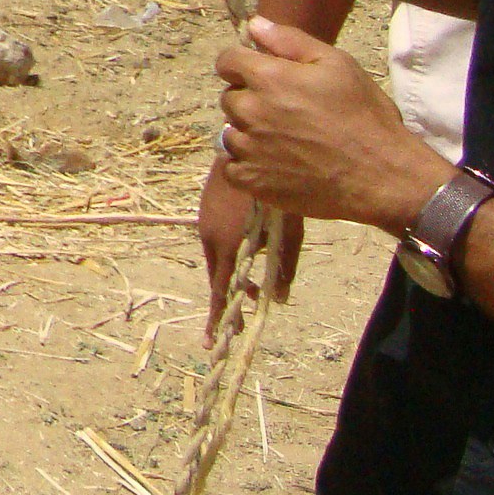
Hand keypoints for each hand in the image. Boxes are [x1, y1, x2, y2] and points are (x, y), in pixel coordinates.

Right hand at [196, 152, 299, 339]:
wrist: (243, 152)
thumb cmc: (275, 195)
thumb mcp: (289, 234)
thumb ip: (284, 268)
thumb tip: (280, 300)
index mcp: (229, 247)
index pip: (221, 292)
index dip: (219, 318)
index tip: (212, 342)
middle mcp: (210, 239)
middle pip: (216, 279)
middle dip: (227, 302)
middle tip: (234, 325)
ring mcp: (204, 225)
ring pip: (215, 261)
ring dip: (230, 276)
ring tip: (252, 288)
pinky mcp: (205, 213)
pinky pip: (214, 243)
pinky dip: (227, 256)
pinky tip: (245, 252)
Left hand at [216, 19, 449, 234]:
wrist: (382, 175)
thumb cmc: (365, 116)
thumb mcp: (338, 65)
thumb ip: (290, 41)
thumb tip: (255, 25)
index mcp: (267, 78)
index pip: (227, 60)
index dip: (243, 64)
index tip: (262, 73)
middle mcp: (250, 111)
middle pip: (229, 98)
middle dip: (250, 98)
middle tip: (285, 111)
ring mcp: (248, 149)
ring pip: (230, 133)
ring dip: (248, 133)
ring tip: (284, 140)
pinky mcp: (252, 182)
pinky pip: (231, 168)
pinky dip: (246, 165)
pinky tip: (273, 164)